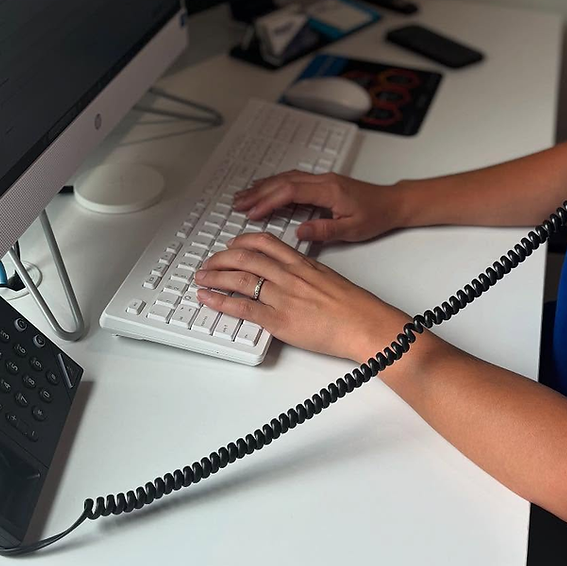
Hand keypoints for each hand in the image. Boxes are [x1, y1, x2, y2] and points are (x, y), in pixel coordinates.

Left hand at [194, 232, 410, 362]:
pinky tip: (208, 299)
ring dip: (215, 277)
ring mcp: (282, 297)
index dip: (242, 241)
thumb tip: (295, 277)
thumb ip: (308, 274)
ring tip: (202, 278)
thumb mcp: (330, 278)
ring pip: (240, 279)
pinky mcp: (279, 320)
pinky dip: (220, 302)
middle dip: (220, 259)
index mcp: (302, 264)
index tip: (231, 244)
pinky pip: (243, 308)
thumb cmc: (355, 306)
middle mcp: (289, 276)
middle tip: (208, 263)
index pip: (265, 243)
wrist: (364, 324)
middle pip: (245, 258)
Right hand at [233, 171, 403, 243]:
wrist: (392, 203)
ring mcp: (322, 179)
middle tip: (237, 204)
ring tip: (243, 197)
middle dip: (258, 192)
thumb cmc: (376, 216)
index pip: (291, 191)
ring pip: (286, 177)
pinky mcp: (322, 182)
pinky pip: (293, 179)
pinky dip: (274, 184)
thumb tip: (299, 232)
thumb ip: (325, 230)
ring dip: (263, 186)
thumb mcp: (353, 230)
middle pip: (283, 181)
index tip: (252, 212)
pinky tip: (264, 190)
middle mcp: (323, 180)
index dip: (268, 200)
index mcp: (329, 190)